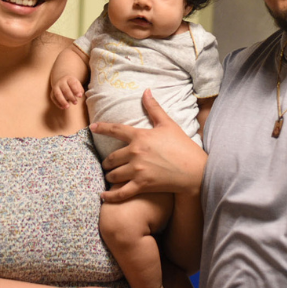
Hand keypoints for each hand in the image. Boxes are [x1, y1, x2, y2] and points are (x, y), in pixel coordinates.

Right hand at [50, 75, 84, 108]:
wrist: (60, 79)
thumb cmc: (71, 83)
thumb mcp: (76, 83)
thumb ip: (79, 88)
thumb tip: (80, 94)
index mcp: (68, 79)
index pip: (72, 84)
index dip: (76, 90)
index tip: (80, 96)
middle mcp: (61, 82)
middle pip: (65, 90)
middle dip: (71, 97)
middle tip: (75, 103)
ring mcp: (56, 87)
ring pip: (58, 94)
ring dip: (62, 101)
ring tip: (67, 107)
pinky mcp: (52, 93)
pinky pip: (54, 98)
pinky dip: (57, 103)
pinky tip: (62, 107)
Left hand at [90, 89, 206, 202]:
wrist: (194, 170)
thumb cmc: (182, 146)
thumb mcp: (168, 124)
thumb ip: (154, 108)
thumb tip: (146, 91)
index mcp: (140, 136)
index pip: (116, 130)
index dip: (102, 128)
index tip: (92, 127)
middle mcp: (135, 153)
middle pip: (111, 158)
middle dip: (107, 162)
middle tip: (108, 164)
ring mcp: (137, 170)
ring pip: (113, 175)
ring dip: (109, 176)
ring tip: (110, 177)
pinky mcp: (142, 185)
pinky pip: (120, 193)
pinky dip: (110, 196)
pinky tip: (103, 196)